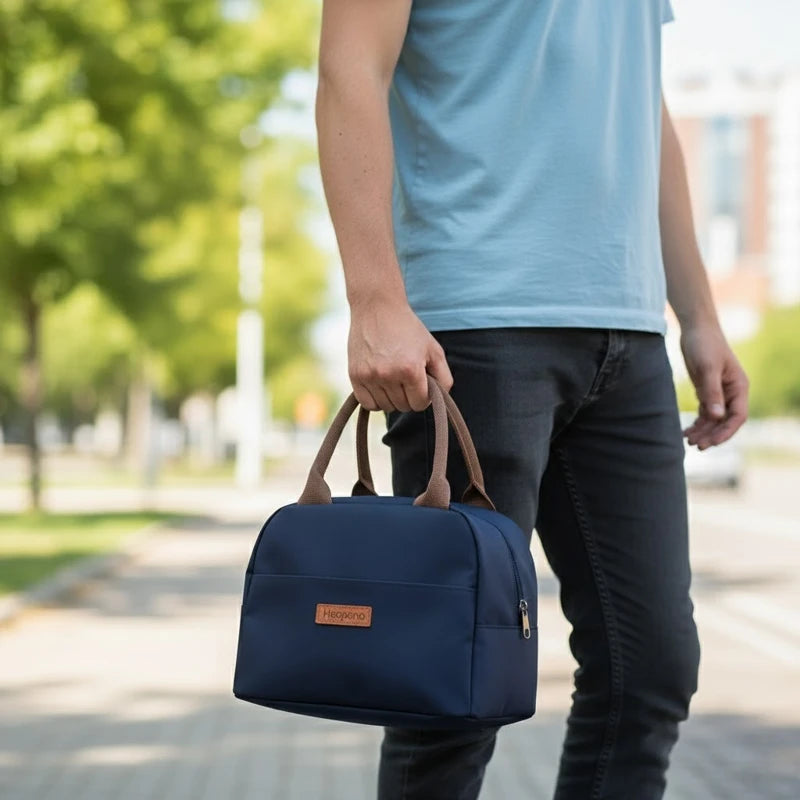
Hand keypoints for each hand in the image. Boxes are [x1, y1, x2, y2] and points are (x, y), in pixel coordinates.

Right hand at [348, 296, 452, 411]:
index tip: (421, 384)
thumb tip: (438, 399)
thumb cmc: (409, 329)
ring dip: (392, 398)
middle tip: (406, 378)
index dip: (423, 396)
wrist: (377, 308)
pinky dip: (375, 399)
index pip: (420, 403)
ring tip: (393, 379)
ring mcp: (370, 376)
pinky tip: (380, 385)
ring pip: (385, 407)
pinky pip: (368, 404)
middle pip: (403, 406)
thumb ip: (444, 377)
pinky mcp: (355, 376)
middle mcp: (389, 375)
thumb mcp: (434, 349)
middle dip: (408, 396)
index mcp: (411, 369)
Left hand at [680, 322, 748, 449]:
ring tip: (688, 442)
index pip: (738, 416)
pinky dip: (697, 423)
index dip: (726, 432)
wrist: (696, 329)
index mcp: (739, 387)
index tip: (711, 443)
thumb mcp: (707, 368)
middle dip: (712, 435)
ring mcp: (719, 392)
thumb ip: (711, 392)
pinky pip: (704, 413)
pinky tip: (686, 432)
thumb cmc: (704, 344)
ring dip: (703, 431)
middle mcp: (732, 392)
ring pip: (713, 419)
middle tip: (696, 446)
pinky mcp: (706, 391)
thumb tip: (717, 416)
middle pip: (725, 421)